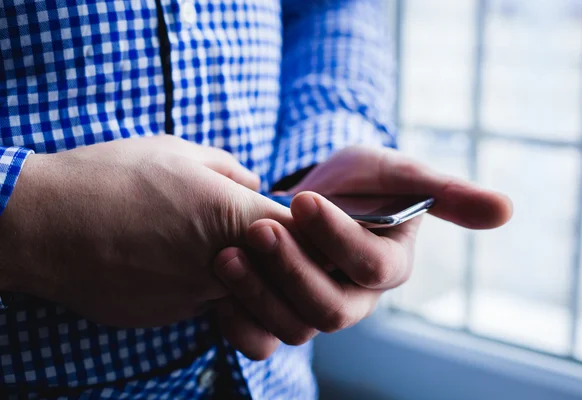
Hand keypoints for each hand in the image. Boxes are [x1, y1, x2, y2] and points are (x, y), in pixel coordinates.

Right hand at [0, 136, 293, 327]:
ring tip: (208, 246)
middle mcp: (224, 263)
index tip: (310, 228)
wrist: (44, 224)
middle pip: (281, 272)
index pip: (304, 235)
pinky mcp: (170, 315)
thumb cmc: (111, 176)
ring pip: (244, 292)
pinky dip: (201, 287)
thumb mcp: (177, 151)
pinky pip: (204, 304)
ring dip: (244, 275)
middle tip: (266, 241)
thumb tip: (254, 183)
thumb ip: (230, 169)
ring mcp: (196, 296)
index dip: (313, 232)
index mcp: (233, 215)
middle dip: (283, 259)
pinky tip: (170, 262)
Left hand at [213, 145, 511, 359]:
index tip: (305, 199)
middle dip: (292, 270)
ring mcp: (313, 309)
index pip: (371, 267)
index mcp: (385, 267)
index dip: (339, 238)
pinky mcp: (276, 314)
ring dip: (259, 293)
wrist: (312, 194)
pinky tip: (216, 286)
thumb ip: (445, 193)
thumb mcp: (398, 174)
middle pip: (330, 309)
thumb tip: (507, 210)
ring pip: (294, 327)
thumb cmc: (360, 181)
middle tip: (259, 229)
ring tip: (228, 255)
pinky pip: (260, 337)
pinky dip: (238, 319)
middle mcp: (353, 297)